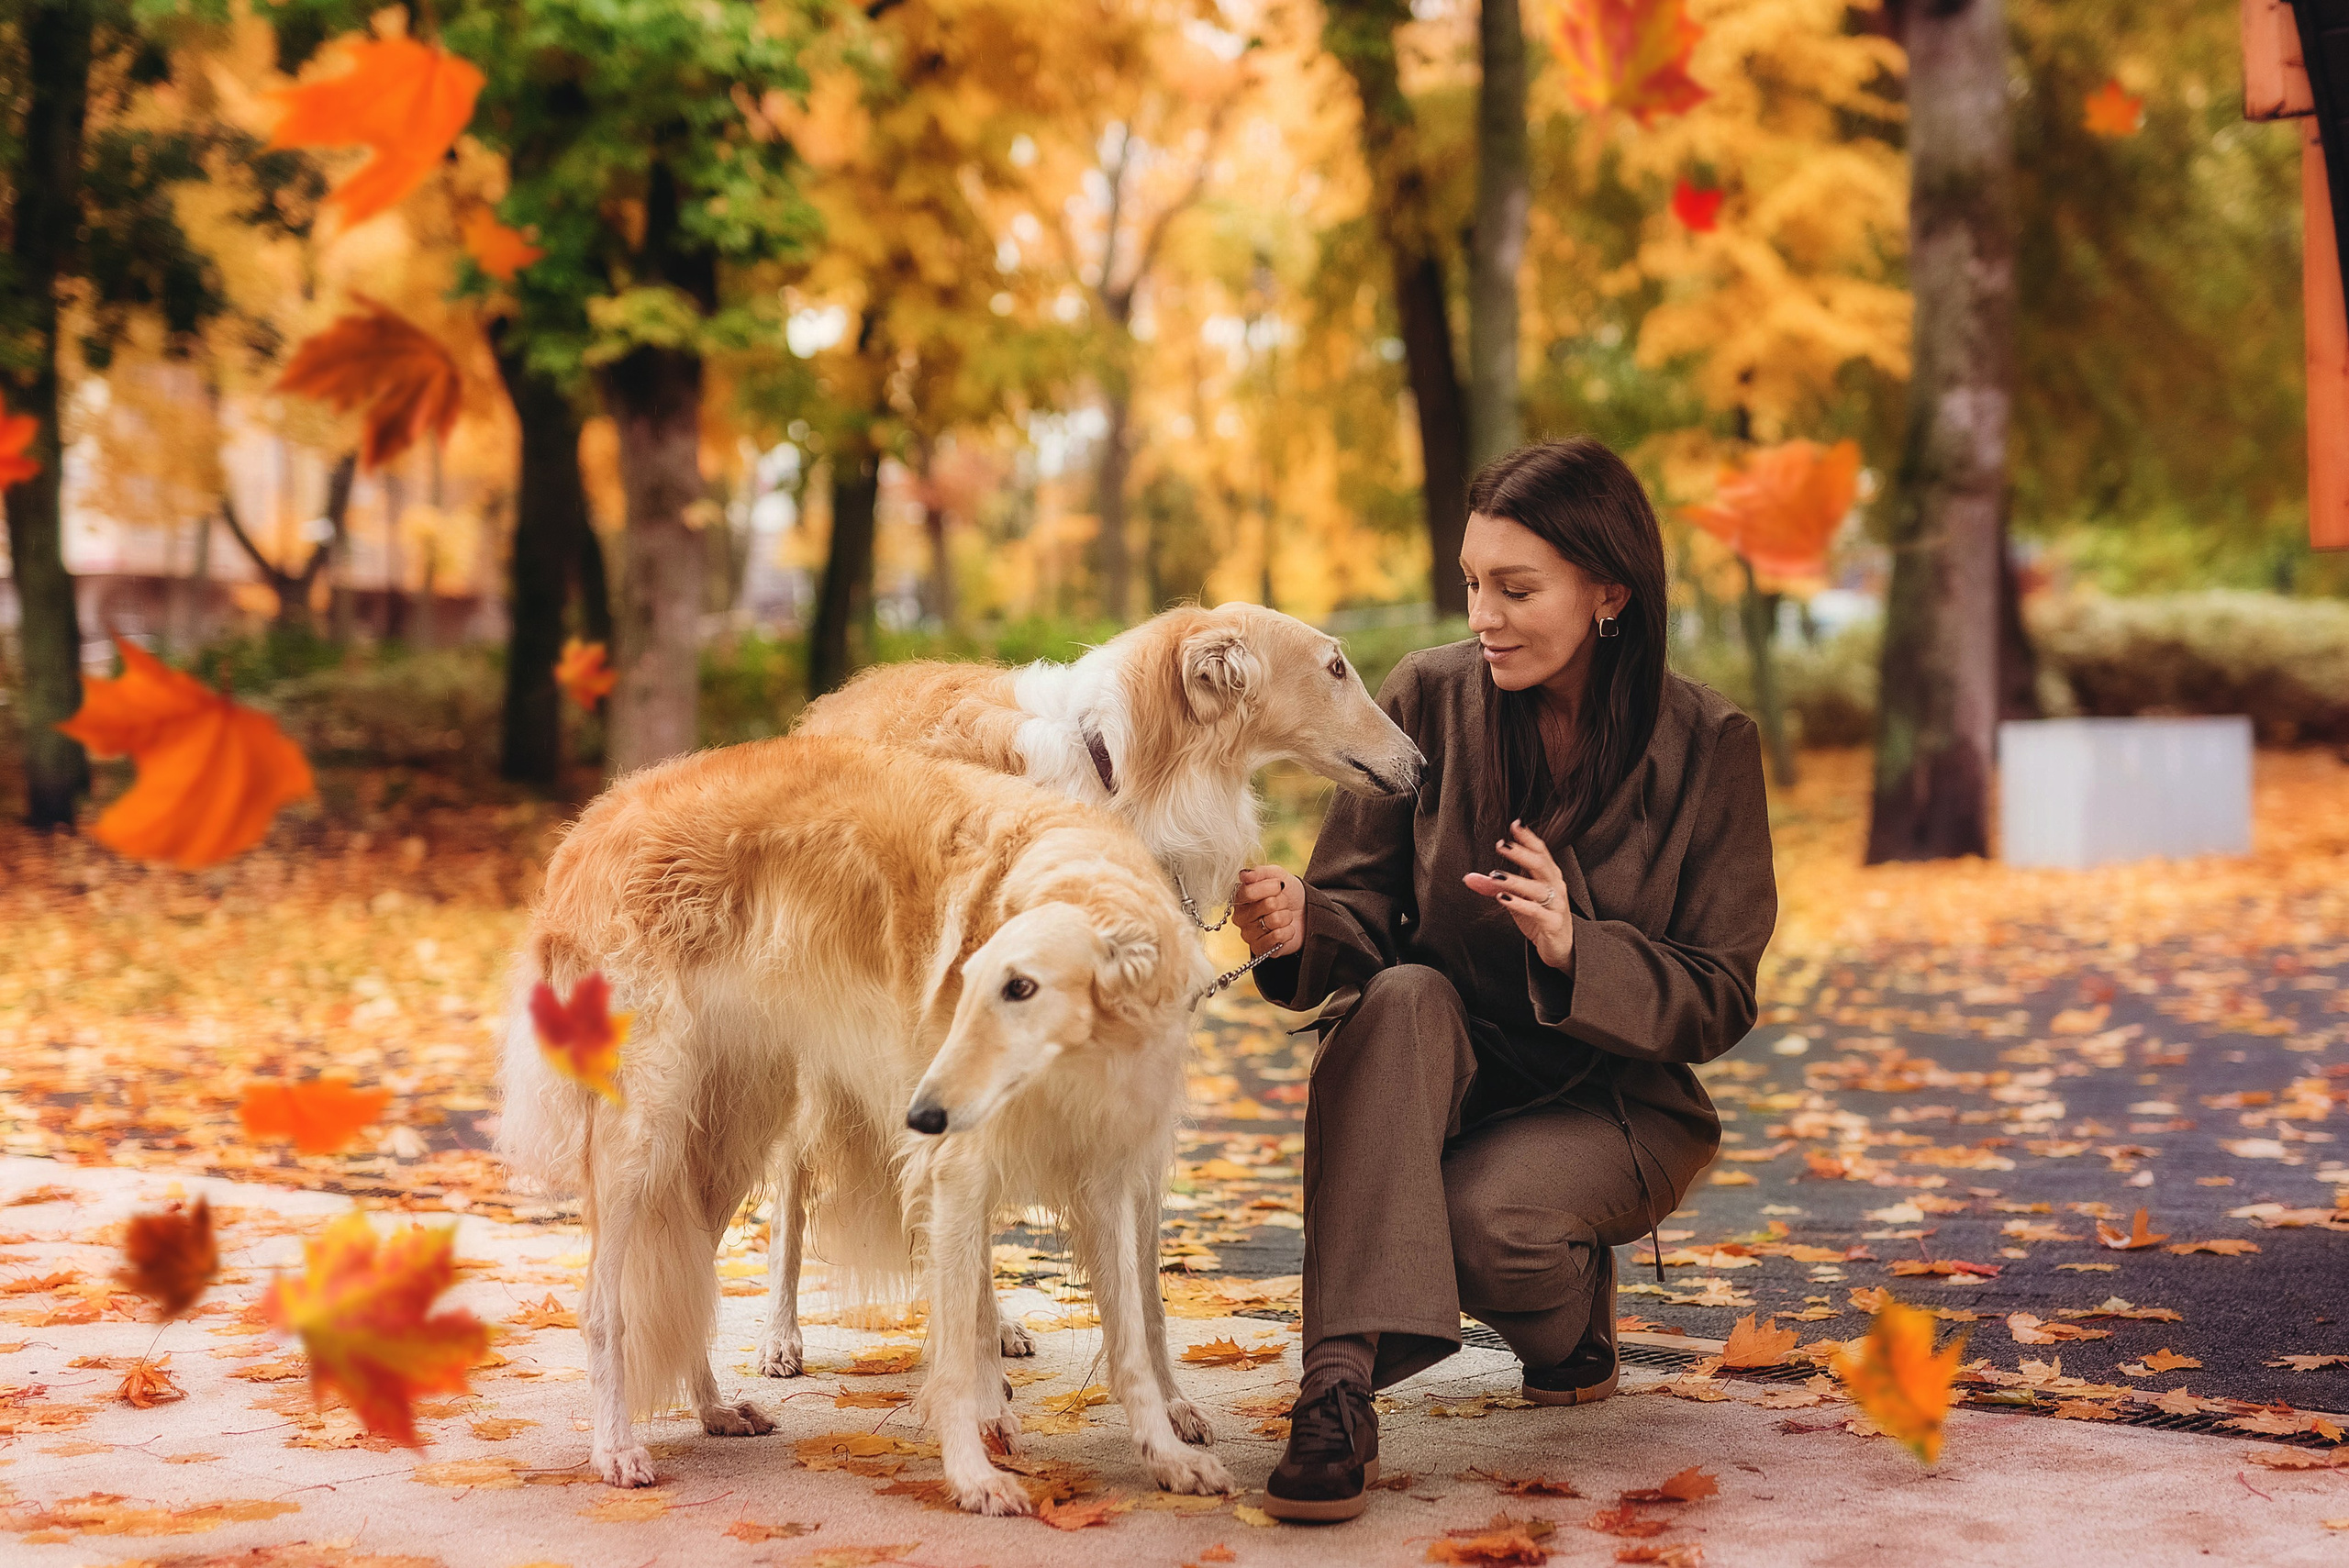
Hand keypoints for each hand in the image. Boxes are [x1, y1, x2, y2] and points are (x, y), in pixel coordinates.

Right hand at [1233, 865, 1303, 957]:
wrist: (1306, 913)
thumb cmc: (1288, 894)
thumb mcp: (1278, 875)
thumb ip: (1260, 872)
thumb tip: (1244, 875)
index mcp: (1240, 898)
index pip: (1248, 892)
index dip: (1269, 887)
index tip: (1280, 885)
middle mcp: (1241, 917)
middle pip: (1267, 905)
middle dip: (1282, 901)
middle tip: (1282, 904)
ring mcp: (1249, 935)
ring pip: (1275, 920)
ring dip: (1286, 916)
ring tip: (1284, 917)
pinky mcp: (1260, 950)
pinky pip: (1277, 937)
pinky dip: (1288, 931)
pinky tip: (1285, 930)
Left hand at [1463, 819, 1574, 971]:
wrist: (1561, 947)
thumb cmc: (1540, 917)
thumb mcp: (1516, 899)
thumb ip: (1495, 887)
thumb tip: (1469, 878)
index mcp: (1549, 876)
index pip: (1541, 851)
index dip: (1529, 837)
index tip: (1515, 824)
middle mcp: (1556, 886)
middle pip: (1541, 864)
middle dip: (1521, 853)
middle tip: (1502, 846)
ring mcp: (1557, 905)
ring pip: (1538, 888)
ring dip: (1516, 880)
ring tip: (1496, 875)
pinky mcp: (1553, 923)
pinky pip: (1537, 911)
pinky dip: (1520, 904)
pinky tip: (1503, 898)